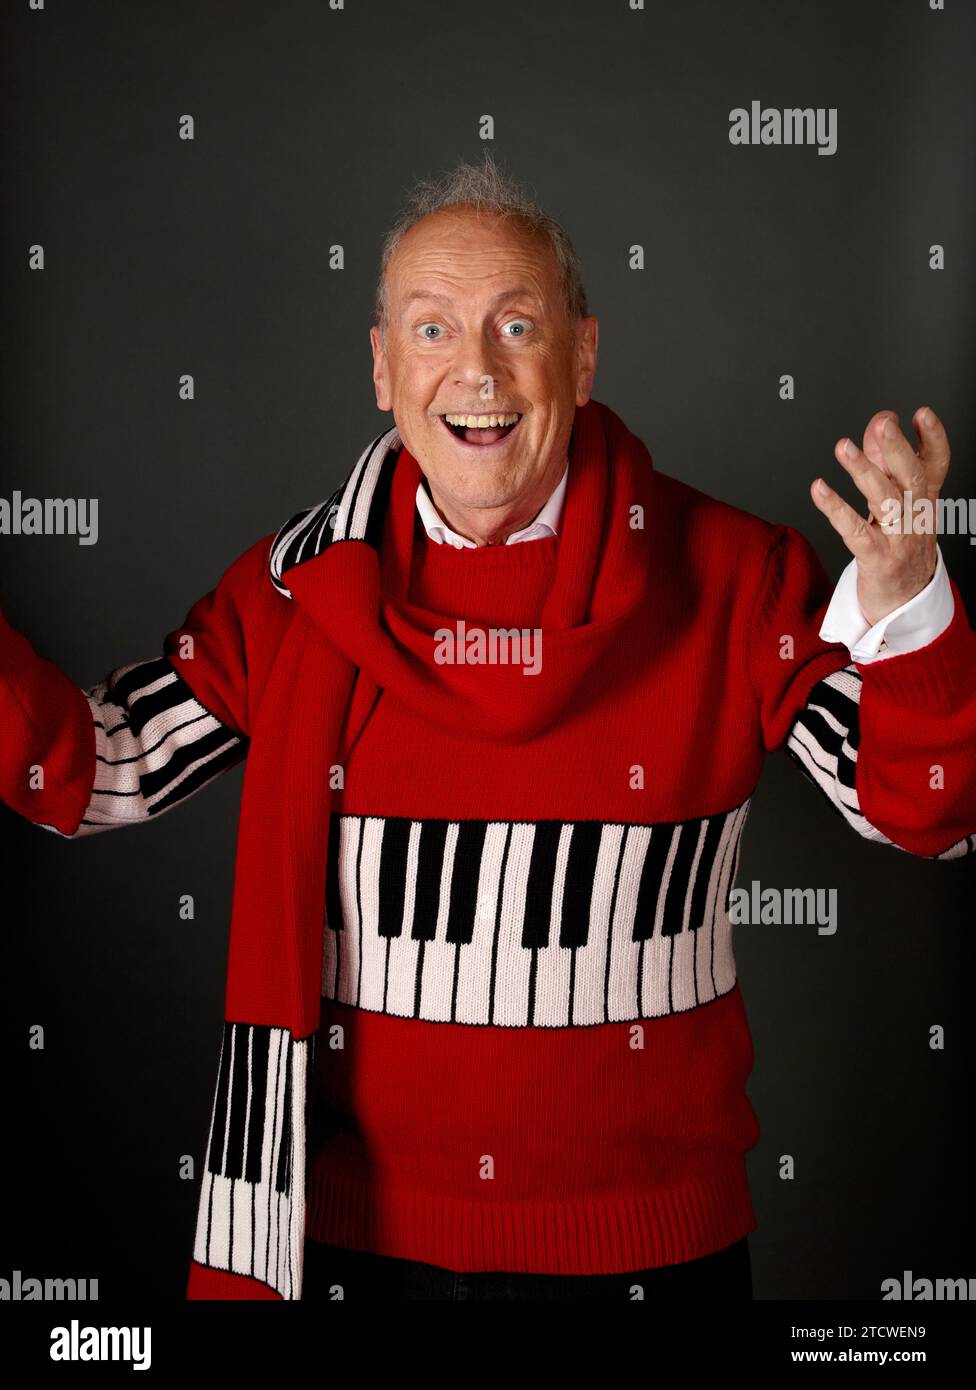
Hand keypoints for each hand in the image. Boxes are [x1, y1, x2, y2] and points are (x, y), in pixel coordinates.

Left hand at [810, 407, 949, 626]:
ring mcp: (898, 540)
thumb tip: (877, 424)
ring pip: (884, 501)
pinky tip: (819, 489)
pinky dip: (836, 509)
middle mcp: (916, 517)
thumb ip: (886, 463)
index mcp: (924, 501)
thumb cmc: (899, 547)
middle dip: (897, 448)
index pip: (936, 465)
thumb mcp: (898, 504)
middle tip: (884, 423)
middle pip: (912, 478)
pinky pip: (855, 532)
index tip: (922, 413)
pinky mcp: (876, 560)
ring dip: (864, 471)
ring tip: (843, 446)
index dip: (933, 439)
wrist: (905, 604)